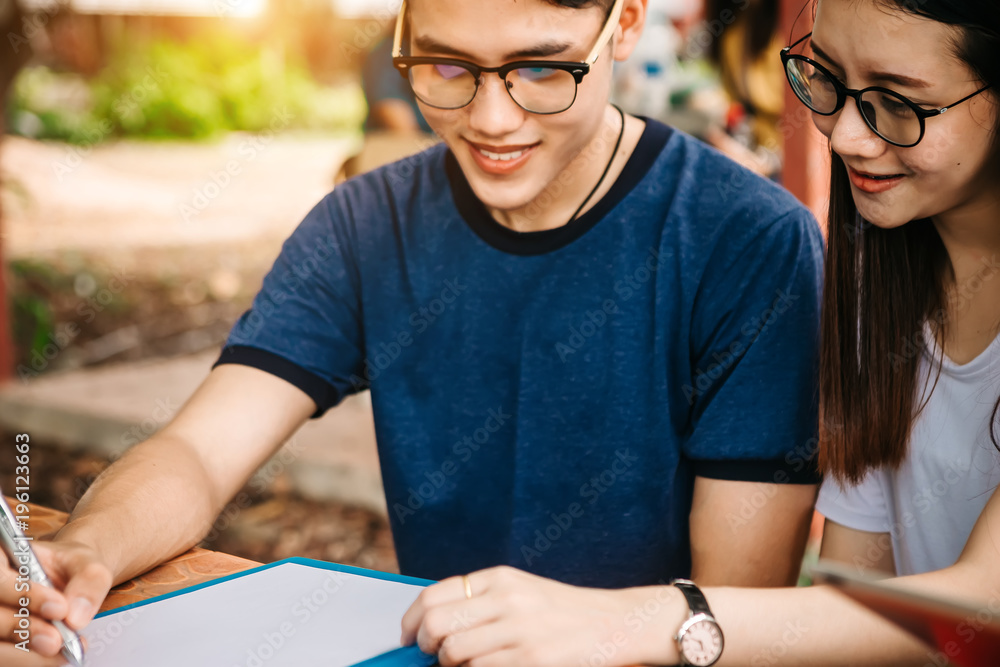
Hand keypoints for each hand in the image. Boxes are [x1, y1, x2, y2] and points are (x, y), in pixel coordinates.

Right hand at [1, 540, 112, 664]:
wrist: (70, 579)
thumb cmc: (70, 566)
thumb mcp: (86, 561)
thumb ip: (87, 580)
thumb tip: (76, 616)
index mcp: (2, 557)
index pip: (0, 578)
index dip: (24, 594)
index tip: (59, 608)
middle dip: (23, 629)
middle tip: (56, 641)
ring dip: (24, 654)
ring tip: (59, 650)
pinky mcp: (1, 640)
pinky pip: (5, 656)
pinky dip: (30, 660)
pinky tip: (55, 658)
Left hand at [400, 565, 685, 666]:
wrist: (615, 625)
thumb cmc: (563, 613)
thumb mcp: (521, 592)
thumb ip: (481, 602)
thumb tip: (431, 626)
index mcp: (500, 578)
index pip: (435, 595)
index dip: (412, 620)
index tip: (408, 636)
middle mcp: (507, 600)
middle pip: (437, 624)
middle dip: (425, 645)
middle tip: (432, 654)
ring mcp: (519, 631)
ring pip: (454, 653)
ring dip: (453, 664)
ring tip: (469, 663)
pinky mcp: (533, 660)